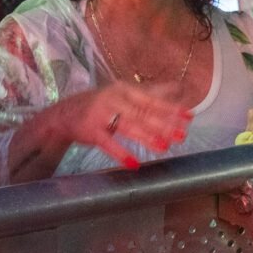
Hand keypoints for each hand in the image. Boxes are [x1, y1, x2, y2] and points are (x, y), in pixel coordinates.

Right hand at [40, 81, 192, 169]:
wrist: (63, 115)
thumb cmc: (101, 106)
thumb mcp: (124, 95)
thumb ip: (151, 93)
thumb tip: (179, 88)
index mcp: (123, 89)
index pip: (150, 99)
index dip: (170, 108)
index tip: (188, 116)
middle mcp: (112, 98)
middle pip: (141, 113)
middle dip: (163, 124)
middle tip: (181, 135)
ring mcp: (100, 114)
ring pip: (127, 126)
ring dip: (146, 137)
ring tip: (163, 147)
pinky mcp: (91, 130)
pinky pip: (108, 143)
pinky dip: (121, 153)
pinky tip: (134, 163)